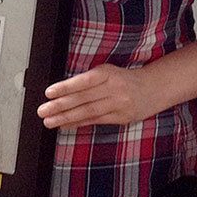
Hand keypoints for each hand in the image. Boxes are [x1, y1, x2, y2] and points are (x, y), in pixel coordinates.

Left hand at [37, 64, 153, 129]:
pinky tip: (65, 125)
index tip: (48, 93)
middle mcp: (114, 88)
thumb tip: (61, 91)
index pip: (83, 81)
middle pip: (83, 98)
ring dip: (66, 118)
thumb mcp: (107, 72)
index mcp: (108, 73)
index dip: (65, 88)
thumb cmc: (123, 79)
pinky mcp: (121, 118)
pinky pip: (96, 121)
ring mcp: (118, 104)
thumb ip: (87, 80)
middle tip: (43, 110)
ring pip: (88, 112)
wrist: (152, 89)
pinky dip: (78, 123)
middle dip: (60, 106)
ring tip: (49, 121)